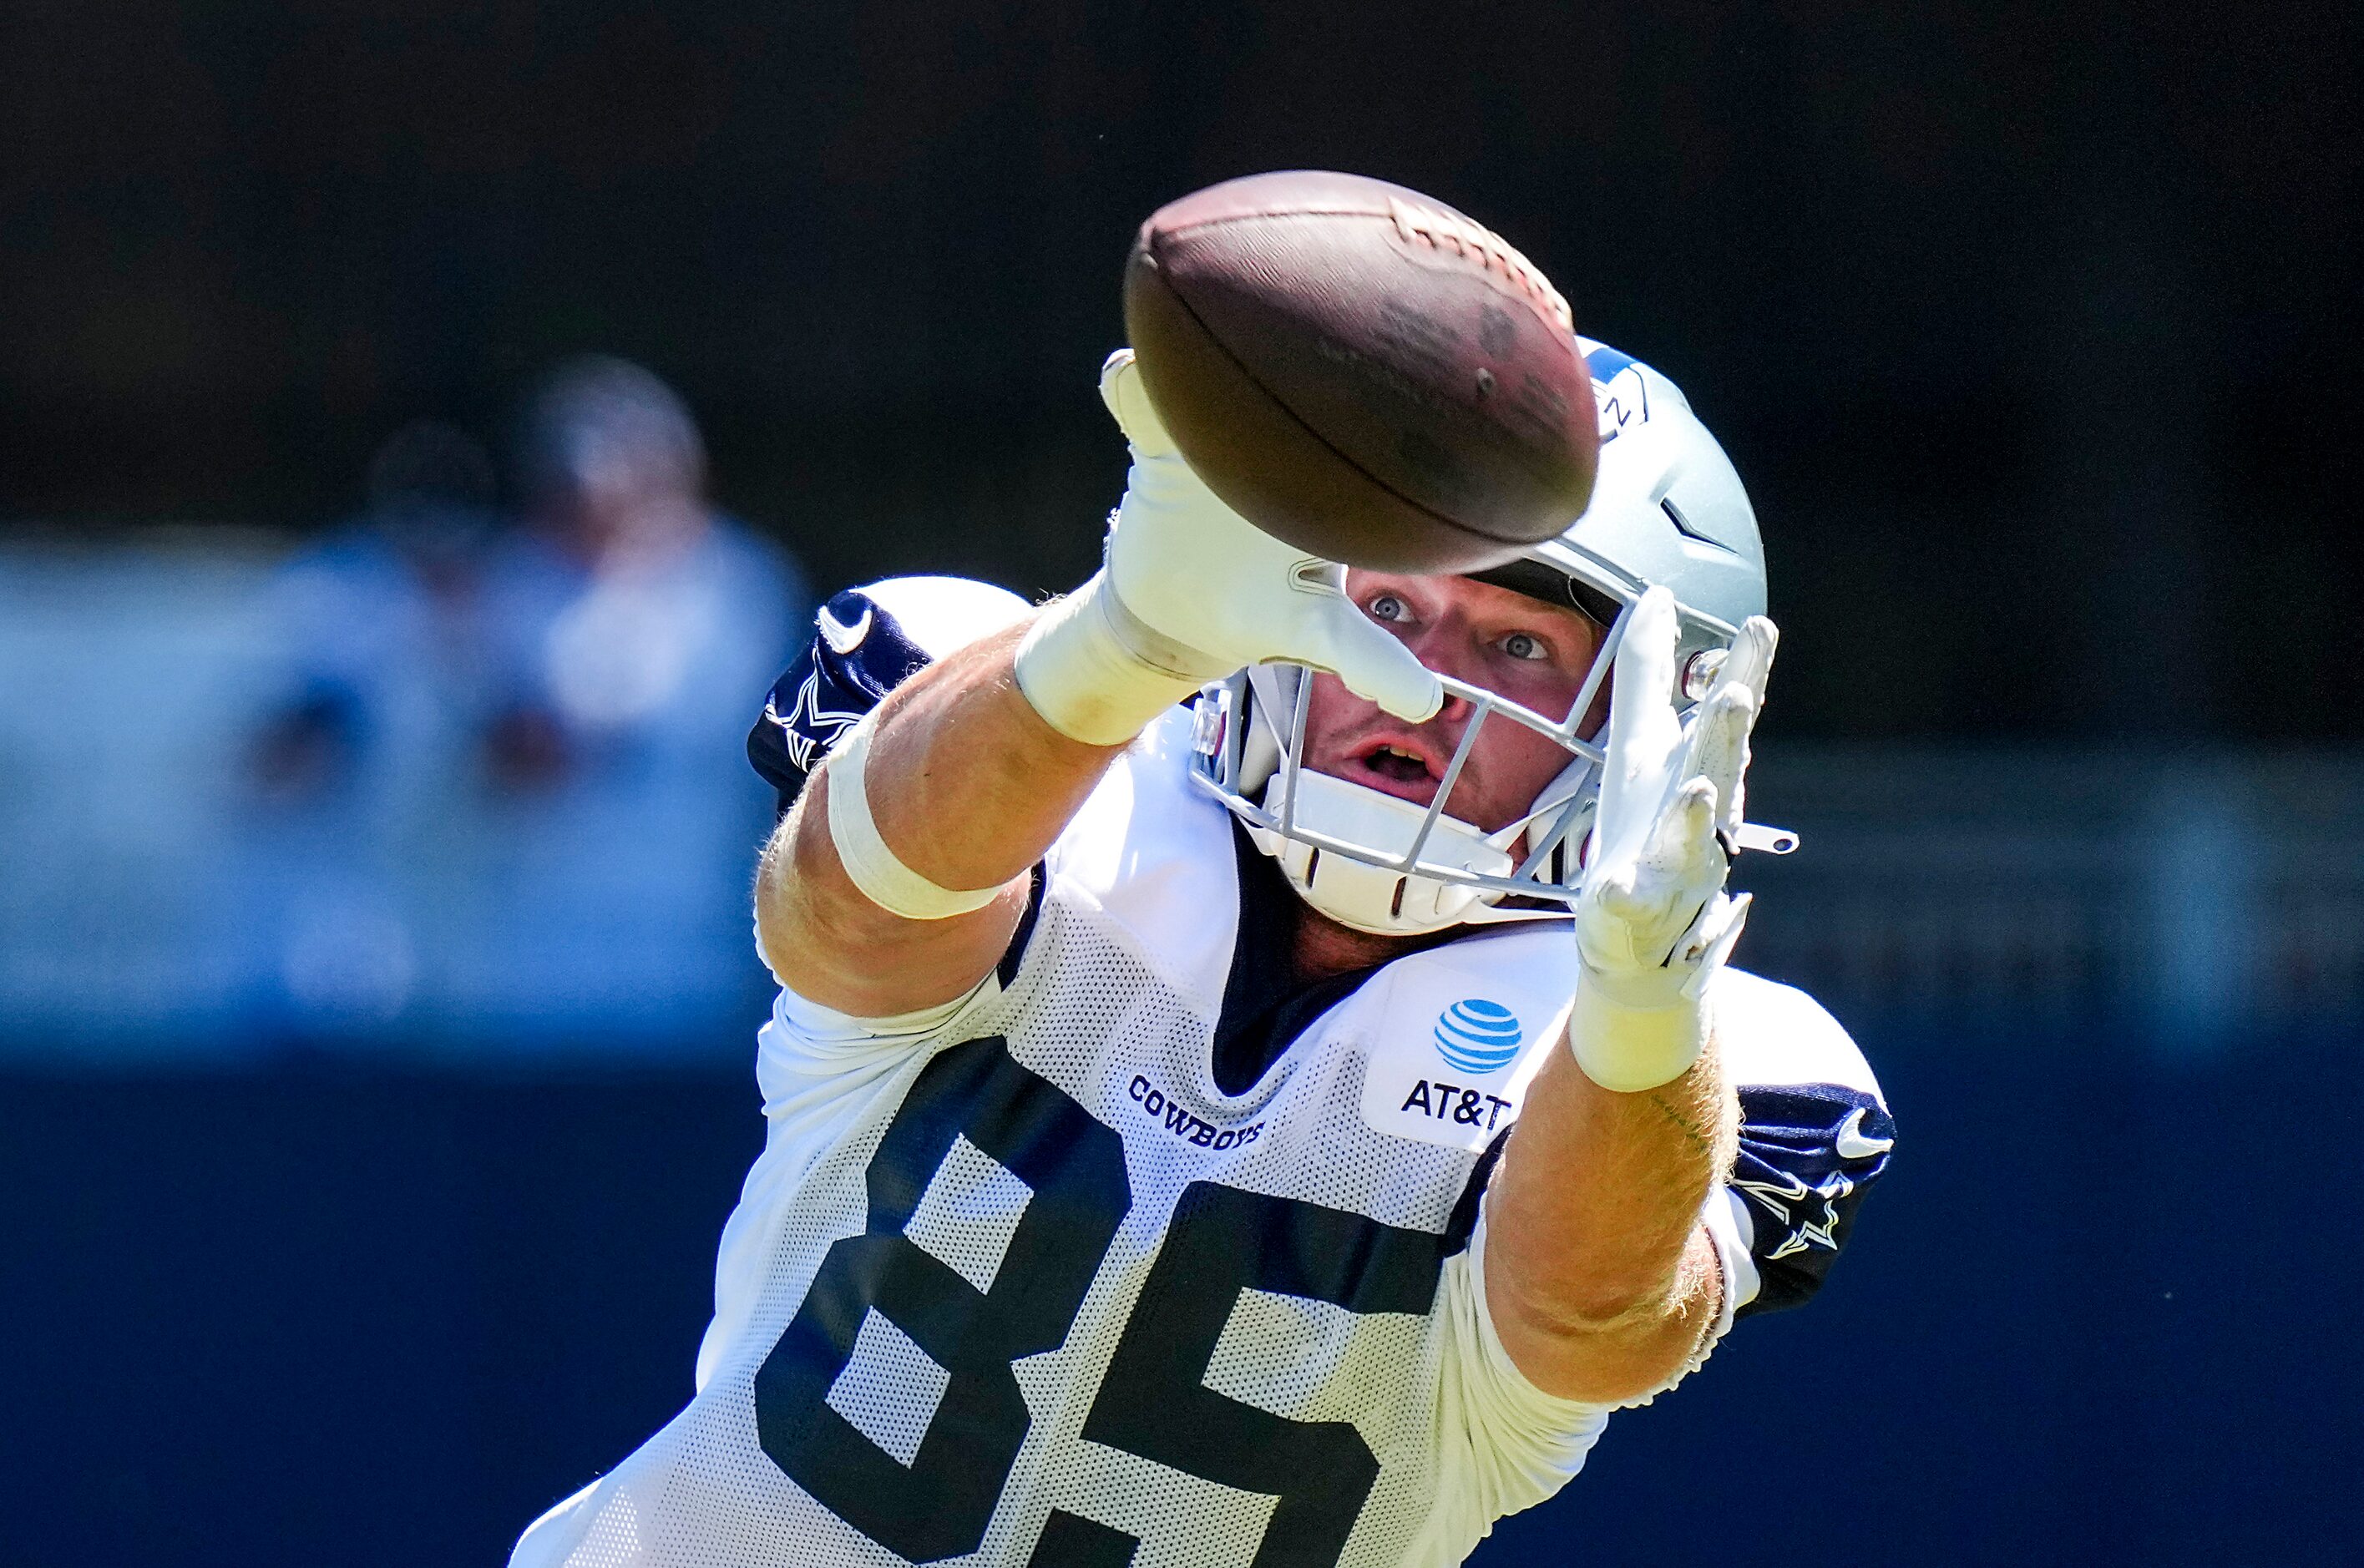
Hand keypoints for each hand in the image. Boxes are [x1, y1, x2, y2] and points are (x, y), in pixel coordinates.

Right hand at [1095, 351, 1440, 722]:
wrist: (1173, 611)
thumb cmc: (1257, 611)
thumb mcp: (1312, 630)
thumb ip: (1365, 655)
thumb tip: (1427, 705)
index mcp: (1327, 469)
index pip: (1359, 414)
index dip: (1379, 385)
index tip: (1396, 374)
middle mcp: (1276, 433)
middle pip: (1288, 365)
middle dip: (1295, 335)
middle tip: (1304, 312)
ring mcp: (1212, 424)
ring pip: (1208, 370)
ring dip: (1200, 358)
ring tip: (1195, 350)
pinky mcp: (1156, 434)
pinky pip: (1139, 400)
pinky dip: (1130, 388)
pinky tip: (1126, 378)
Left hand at [1568, 587, 1775, 1088]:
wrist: (1640, 936)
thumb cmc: (1647, 824)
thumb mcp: (1642, 741)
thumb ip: (1649, 669)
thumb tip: (1659, 593)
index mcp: (1697, 766)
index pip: (1724, 717)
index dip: (1744, 673)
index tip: (1758, 628)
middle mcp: (1698, 813)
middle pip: (1716, 767)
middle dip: (1725, 733)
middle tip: (1737, 693)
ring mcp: (1672, 865)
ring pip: (1690, 837)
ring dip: (1694, 811)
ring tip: (1697, 784)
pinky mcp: (1634, 908)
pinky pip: (1634, 900)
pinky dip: (1630, 890)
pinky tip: (1621, 882)